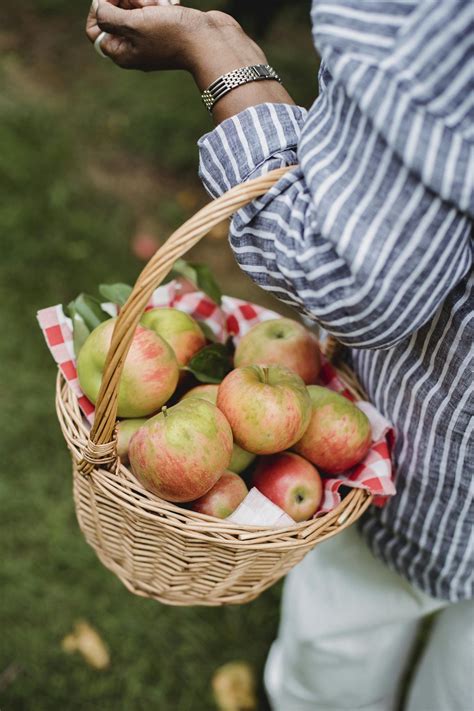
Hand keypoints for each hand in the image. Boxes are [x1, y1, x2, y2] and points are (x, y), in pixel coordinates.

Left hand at [86, 1, 293, 122]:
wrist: (210, 41)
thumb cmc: (173, 35)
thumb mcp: (133, 24)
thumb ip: (108, 16)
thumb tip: (98, 7)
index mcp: (122, 53)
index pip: (95, 30)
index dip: (100, 8)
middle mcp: (134, 48)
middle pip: (115, 14)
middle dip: (127, 0)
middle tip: (141, 0)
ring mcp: (151, 38)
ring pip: (135, 7)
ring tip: (162, 5)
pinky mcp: (167, 27)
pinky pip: (154, 8)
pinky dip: (161, 2)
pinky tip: (173, 5)